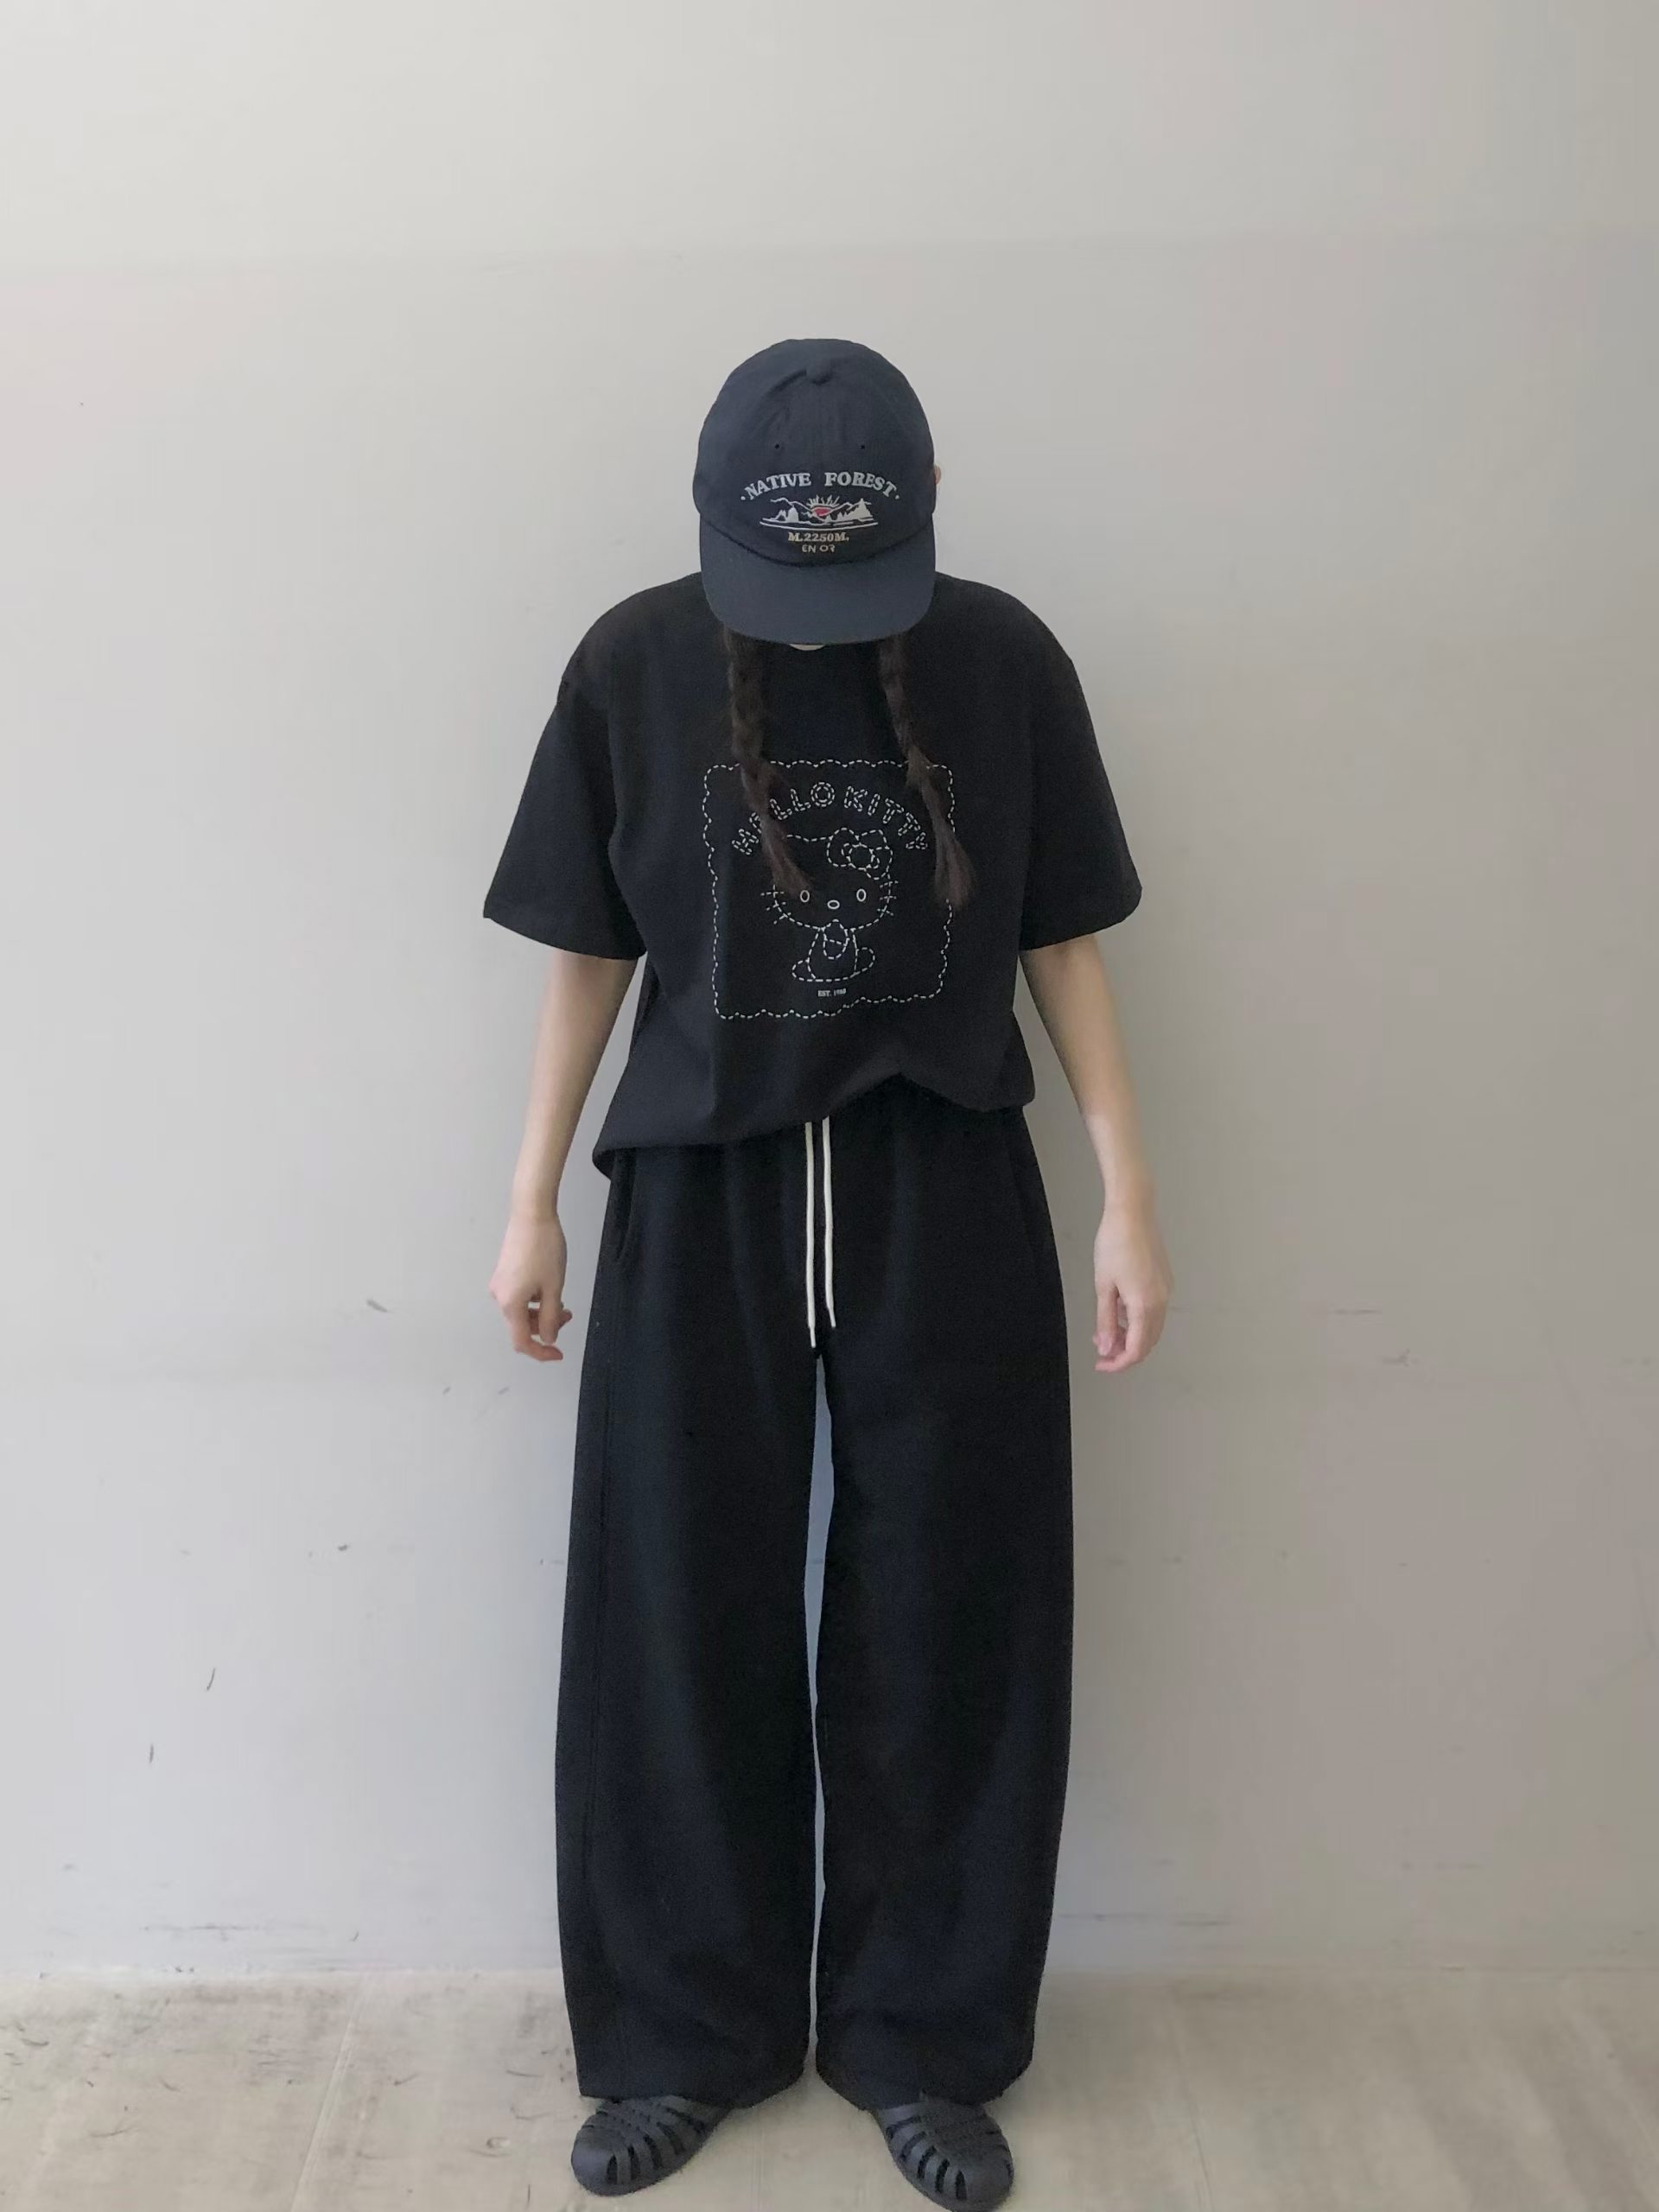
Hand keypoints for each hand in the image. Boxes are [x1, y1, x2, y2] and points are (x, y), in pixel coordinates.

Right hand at [489, 1210, 572, 1361]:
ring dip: (541, 1312)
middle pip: (521, 1325)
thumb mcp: (553, 1287)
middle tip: (569, 1317)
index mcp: (509, 1304)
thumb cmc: (545, 1249)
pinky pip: (518, 1296)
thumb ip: (550, 1317)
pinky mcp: (503, 1272)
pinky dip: (534, 1300)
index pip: (522, 1341)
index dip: (541, 1352)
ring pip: (520, 1311)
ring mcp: (499, 1284)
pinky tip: (549, 1288)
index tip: (559, 1353)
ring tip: (563, 1302)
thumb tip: (548, 1338)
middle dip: (545, 1326)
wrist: (531, 1214)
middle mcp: (499, 1297)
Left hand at [1093, 1197, 1171, 1373]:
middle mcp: (1162, 1302)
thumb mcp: (1103, 1286)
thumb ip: (1106, 1321)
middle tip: (1101, 1348)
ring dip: (1131, 1335)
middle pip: (1148, 1342)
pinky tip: (1120, 1309)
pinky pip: (1154, 1311)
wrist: (1132, 1213)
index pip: (1137, 1350)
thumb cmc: (1113, 1246)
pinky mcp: (1165, 1280)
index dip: (1119, 1363)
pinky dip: (1138, 1320)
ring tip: (1106, 1328)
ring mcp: (1166, 1290)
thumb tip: (1107, 1349)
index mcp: (1146, 1306)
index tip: (1100, 1365)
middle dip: (1125, 1351)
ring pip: (1152, 1327)